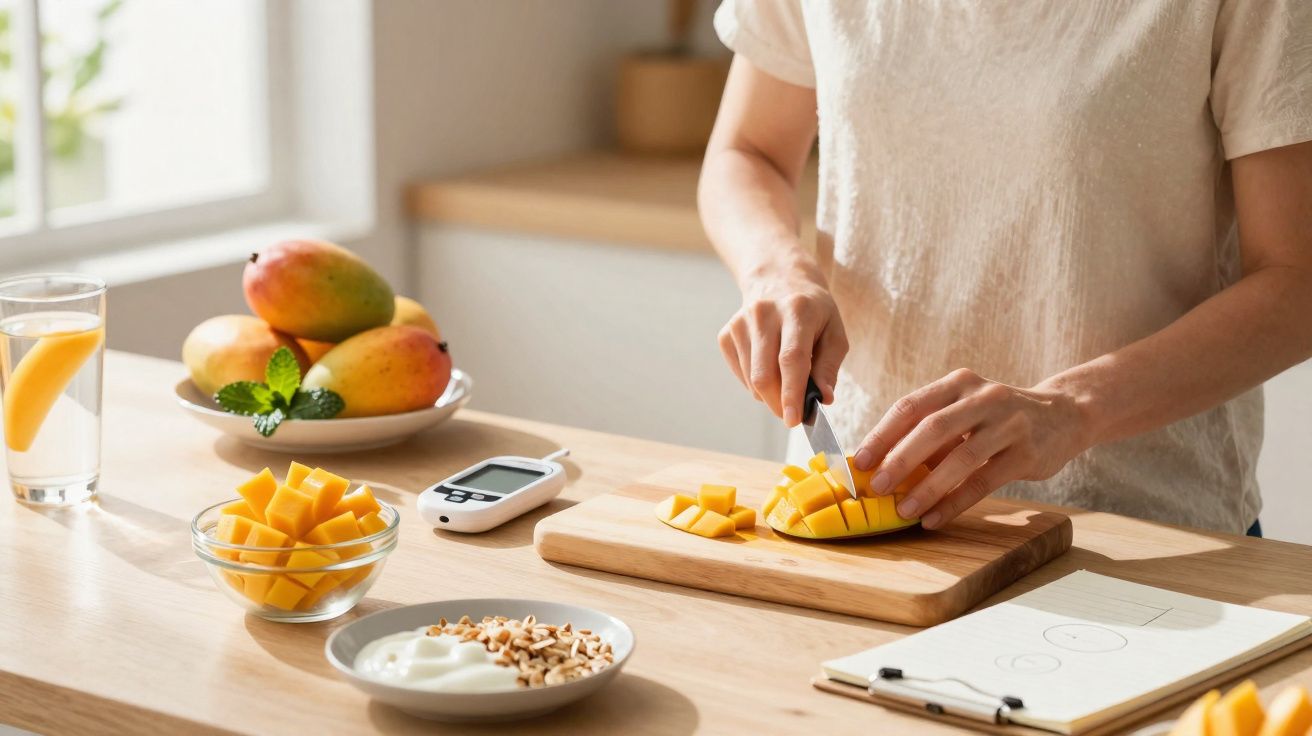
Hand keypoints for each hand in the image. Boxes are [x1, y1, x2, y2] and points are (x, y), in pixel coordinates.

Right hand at [718, 260, 846, 425]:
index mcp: (797, 310)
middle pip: (765, 375)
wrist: (778, 279)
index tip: (794, 420)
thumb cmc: (813, 312)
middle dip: (779, 403)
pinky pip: (741, 374)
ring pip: (752, 380)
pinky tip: (769, 367)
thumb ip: (829, 366)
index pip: (791, 359)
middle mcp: (764, 313)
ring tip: (786, 381)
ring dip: (770, 394)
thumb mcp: (834, 332)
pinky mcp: (726, 333)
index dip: (792, 393)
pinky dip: (756, 384)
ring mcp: (740, 323)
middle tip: (792, 414)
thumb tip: (823, 398)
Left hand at [852, 369, 1090, 528]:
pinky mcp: (1026, 453)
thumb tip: (882, 465)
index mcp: (958, 383)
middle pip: (932, 429)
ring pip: (960, 457)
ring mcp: (1008, 423)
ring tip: (903, 510)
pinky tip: (934, 519)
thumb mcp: (965, 409)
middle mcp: (983, 397)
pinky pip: (983, 481)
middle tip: (876, 487)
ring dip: (927, 487)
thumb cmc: (998, 417)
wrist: (1064, 414)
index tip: (860, 461)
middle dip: (899, 460)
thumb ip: (931, 430)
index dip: (882, 434)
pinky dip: (954, 502)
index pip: (911, 406)